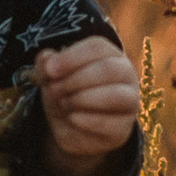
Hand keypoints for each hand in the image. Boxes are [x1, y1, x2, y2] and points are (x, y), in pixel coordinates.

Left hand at [35, 34, 140, 173]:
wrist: (71, 128)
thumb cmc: (66, 92)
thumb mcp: (52, 77)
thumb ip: (46, 65)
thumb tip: (46, 59)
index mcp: (109, 54)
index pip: (97, 47)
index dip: (71, 57)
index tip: (49, 70)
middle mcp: (125, 74)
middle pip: (109, 69)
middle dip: (76, 79)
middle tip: (54, 89)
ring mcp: (129, 102)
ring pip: (118, 95)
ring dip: (84, 98)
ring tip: (64, 103)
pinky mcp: (123, 128)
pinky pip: (111, 123)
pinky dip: (88, 120)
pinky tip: (72, 118)